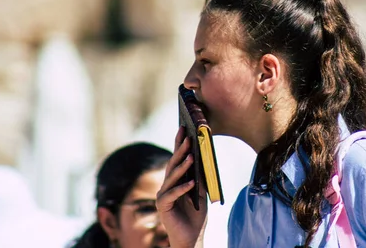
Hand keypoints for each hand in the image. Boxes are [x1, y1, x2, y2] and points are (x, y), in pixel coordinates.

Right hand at [157, 127, 207, 247]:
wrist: (191, 237)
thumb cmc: (196, 215)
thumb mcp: (201, 192)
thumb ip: (199, 177)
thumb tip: (202, 159)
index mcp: (175, 181)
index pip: (177, 159)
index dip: (179, 143)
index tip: (184, 128)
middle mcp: (167, 185)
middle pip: (173, 164)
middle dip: (180, 150)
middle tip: (187, 136)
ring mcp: (163, 195)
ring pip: (171, 177)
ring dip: (182, 166)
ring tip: (191, 156)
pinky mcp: (163, 206)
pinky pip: (172, 194)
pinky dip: (182, 188)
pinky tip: (191, 183)